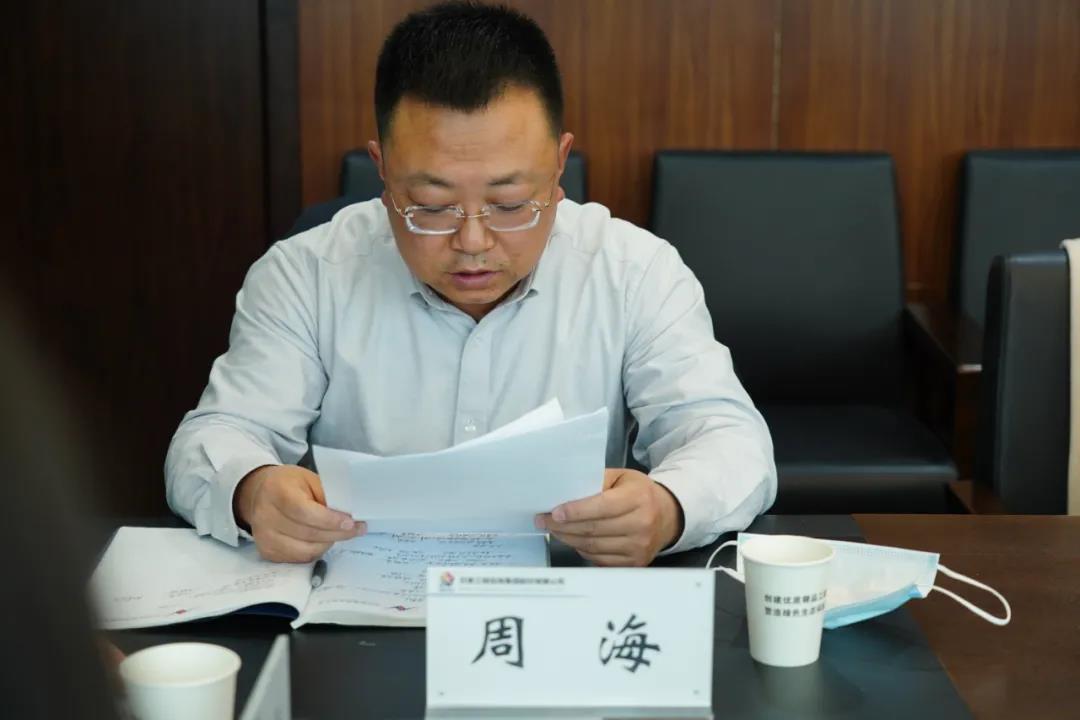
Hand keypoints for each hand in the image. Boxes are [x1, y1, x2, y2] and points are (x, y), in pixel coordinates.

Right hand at [234, 464, 364, 562]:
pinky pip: (298, 558)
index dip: (329, 520)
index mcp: (277, 490)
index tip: (350, 523)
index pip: (304, 511)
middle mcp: (265, 515)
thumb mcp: (309, 479)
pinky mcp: (266, 551)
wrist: (261, 493)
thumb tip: (348, 513)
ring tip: (339, 534)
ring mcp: (264, 536)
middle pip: (307, 533)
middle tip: (356, 530)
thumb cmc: (289, 484)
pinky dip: (315, 551)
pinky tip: (322, 540)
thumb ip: (327, 495)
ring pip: (305, 550)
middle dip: (336, 533)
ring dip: (328, 543)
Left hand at [536, 468, 683, 566]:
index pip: (601, 507)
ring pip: (592, 546)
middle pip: (593, 529)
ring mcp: (638, 547)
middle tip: (544, 520)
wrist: (667, 516)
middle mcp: (641, 524)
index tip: (554, 512)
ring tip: (555, 529)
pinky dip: (582, 550)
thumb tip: (566, 493)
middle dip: (563, 526)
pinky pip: (598, 559)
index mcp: (638, 498)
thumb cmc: (639, 493)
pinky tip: (573, 540)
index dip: (575, 511)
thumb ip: (596, 481)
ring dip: (568, 538)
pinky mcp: (634, 563)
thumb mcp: (622, 477)